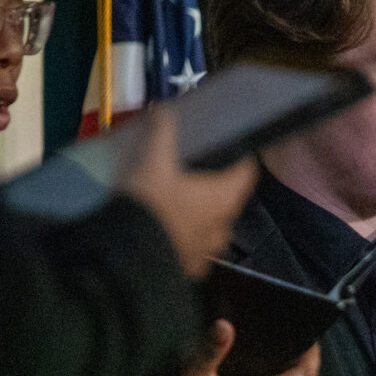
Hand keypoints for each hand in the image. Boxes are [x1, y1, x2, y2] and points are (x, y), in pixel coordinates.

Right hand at [117, 107, 259, 278]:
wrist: (127, 255)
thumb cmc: (150, 203)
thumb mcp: (153, 161)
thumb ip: (162, 132)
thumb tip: (164, 108)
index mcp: (224, 198)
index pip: (248, 173)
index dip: (243, 159)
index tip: (235, 149)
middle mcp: (223, 226)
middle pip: (230, 201)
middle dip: (218, 187)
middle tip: (200, 172)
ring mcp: (208, 251)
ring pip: (213, 227)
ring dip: (202, 214)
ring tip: (182, 201)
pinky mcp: (189, 267)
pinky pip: (194, 248)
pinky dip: (187, 236)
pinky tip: (169, 229)